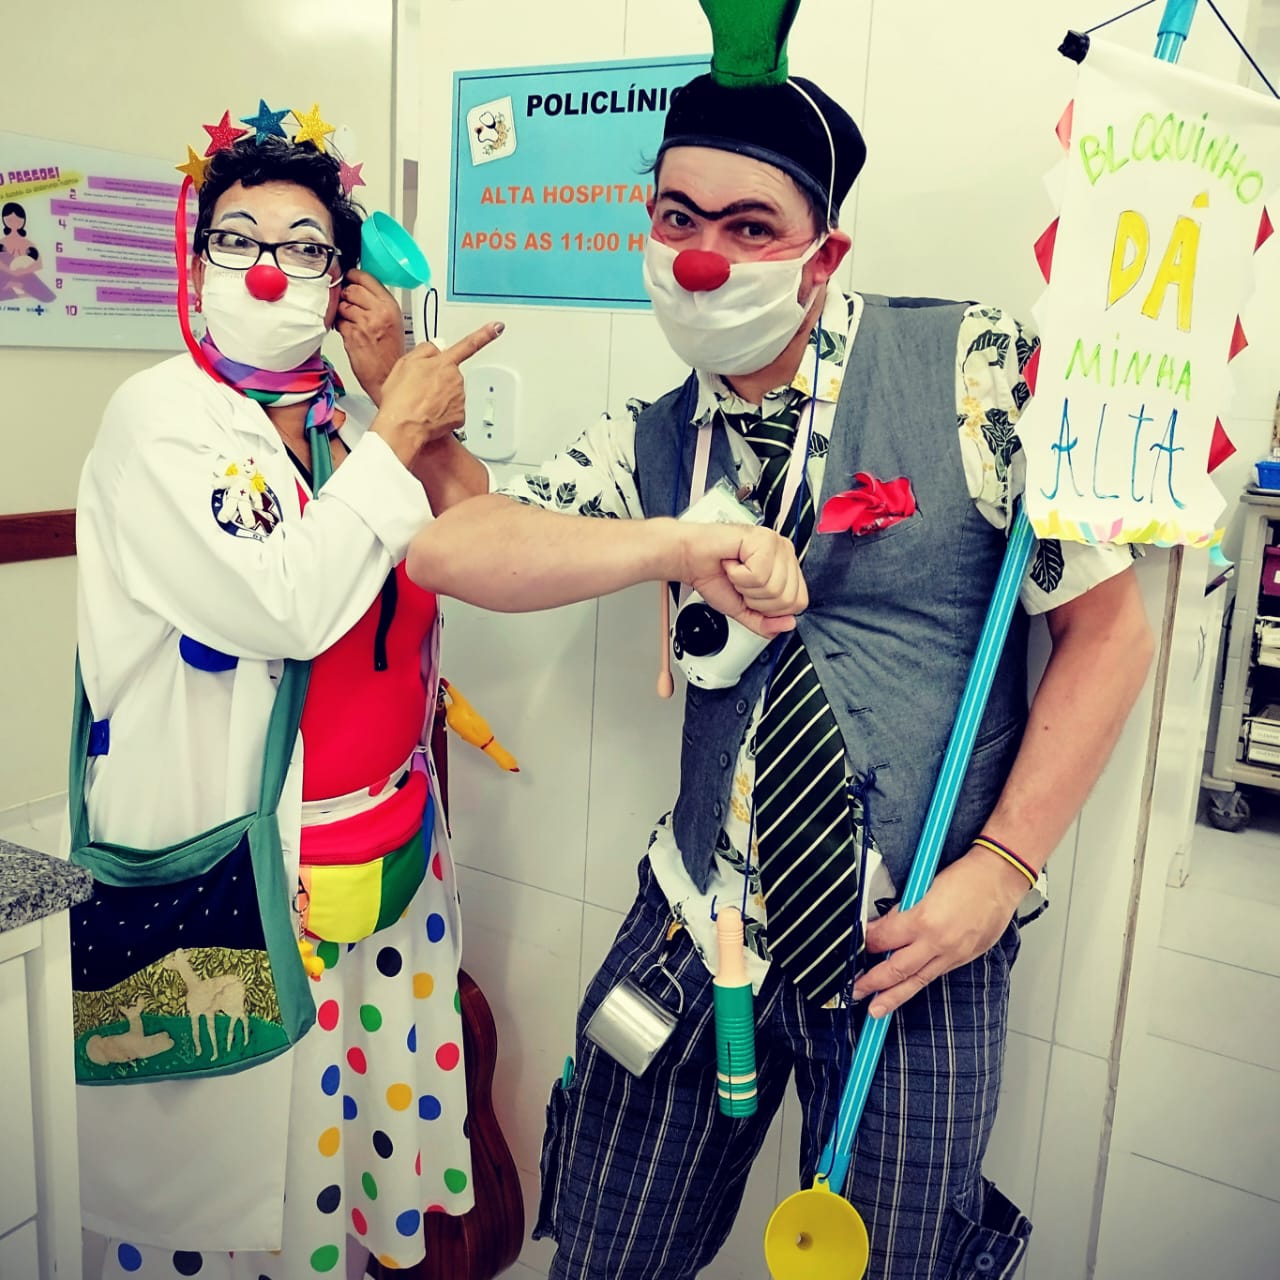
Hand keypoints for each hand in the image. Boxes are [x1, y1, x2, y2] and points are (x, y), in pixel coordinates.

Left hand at [335, 268, 404, 402]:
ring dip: (341, 310)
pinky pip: (338, 321)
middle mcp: (378, 313)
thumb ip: (378, 304)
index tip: (349, 276)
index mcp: (390, 307)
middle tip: (346, 301)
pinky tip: (347, 331)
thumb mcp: (393, 323)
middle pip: (352, 289)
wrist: (388, 377)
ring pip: (342, 304)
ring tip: (349, 320)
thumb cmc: (391, 354)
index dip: (354, 276)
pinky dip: (339, 324)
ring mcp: (364, 324)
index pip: (367, 278)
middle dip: (345, 294)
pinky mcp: (352, 335)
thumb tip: (360, 290)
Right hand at [372, 322, 503, 466]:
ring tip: (421, 404)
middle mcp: (456, 379)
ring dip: (439, 398)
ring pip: (452, 394)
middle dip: (439, 380)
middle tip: (419, 390)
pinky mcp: (460, 416)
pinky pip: (452, 411)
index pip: (468, 344)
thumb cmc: (400, 397)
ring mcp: (460, 398)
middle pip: (451, 375)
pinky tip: (429, 415)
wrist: (402, 426)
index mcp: (444, 363)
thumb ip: (425, 350)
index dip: (484, 334)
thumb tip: (436, 347)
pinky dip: (442, 414)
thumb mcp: (404, 363)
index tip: (498, 327)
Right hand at [679, 523, 806, 635]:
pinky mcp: (763, 539)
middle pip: (788, 599)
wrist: (689, 558)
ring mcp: (776, 544)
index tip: (750, 595)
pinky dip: (738, 575)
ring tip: (736, 572)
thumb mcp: (743, 609)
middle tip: (741, 583)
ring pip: (774, 588)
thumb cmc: (713, 576)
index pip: (798, 602)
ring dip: (745, 586)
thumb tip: (789, 625)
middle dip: (757, 600)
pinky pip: (759, 574)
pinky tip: (732, 563)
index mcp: (786, 569)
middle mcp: (785, 554)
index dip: (770, 609)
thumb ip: (766, 623)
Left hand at [851, 844, 1028, 1017]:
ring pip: (917, 981)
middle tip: (855, 991)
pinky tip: (907, 989)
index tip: (857, 947)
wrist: (1000, 878)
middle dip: (872, 983)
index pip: (883, 940)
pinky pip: (935, 975)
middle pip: (896, 969)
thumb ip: (902, 910)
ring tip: (877, 1010)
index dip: (867, 944)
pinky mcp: (964, 958)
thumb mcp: (923, 886)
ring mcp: (952, 954)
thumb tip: (884, 926)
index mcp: (923, 920)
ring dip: (894, 996)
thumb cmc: (967, 876)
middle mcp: (937, 942)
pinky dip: (918, 984)